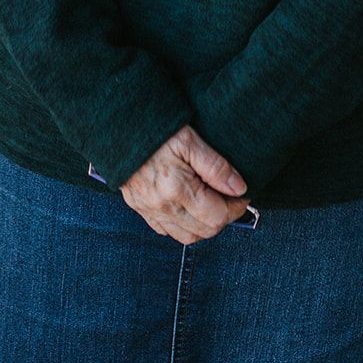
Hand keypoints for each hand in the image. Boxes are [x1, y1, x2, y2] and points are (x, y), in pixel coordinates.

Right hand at [120, 123, 250, 243]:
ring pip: (187, 237)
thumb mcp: (189, 139)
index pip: (217, 216)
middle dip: (223, 216)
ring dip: (204, 225)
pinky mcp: (139, 208)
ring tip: (211, 200)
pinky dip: (183, 225)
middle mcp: (161, 206)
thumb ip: (216, 166)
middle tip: (230, 196)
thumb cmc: (155, 129)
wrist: (119, 126)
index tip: (242, 194)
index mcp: (176, 188)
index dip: (236, 207)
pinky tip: (189, 205)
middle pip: (205, 231)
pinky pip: (167, 230)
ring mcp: (148, 210)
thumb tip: (239, 188)